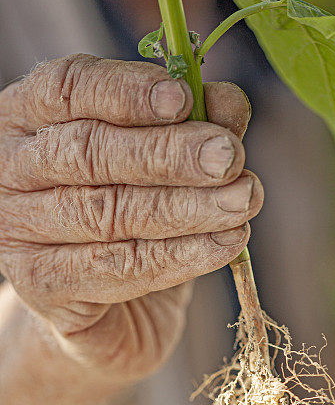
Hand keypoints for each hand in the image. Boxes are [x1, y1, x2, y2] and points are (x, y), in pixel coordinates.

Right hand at [0, 55, 262, 383]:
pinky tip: (224, 245)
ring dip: (186, 207)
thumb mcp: (165, 169)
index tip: (184, 98)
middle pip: (89, 153)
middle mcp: (12, 168)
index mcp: (28, 117)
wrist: (108, 315)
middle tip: (230, 158)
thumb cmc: (133, 225)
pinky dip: (178, 255)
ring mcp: (17, 230)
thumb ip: (192, 129)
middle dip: (169, 154)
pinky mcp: (41, 286)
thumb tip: (231, 102)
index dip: (126, 92)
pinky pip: (116, 268)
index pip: (67, 88)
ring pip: (107, 213)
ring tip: (242, 201)